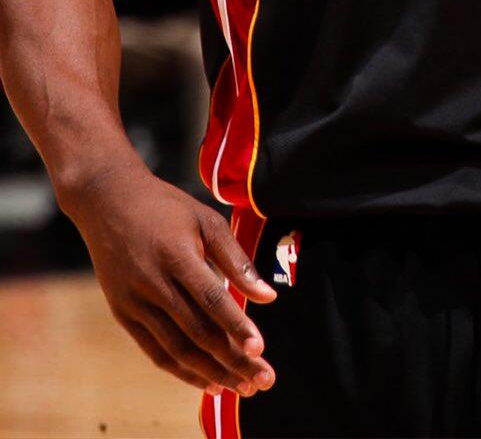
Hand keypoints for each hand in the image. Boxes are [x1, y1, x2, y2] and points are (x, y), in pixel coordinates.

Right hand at [70, 163, 277, 397]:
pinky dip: (181, 370)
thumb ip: (236, 259)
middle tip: (261, 380)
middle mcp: (153, 283)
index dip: (237, 326)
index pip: (212, 299)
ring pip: (177, 349)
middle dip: (232, 360)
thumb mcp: (205, 219)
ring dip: (211, 372)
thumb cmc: (164, 207)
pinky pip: (155, 351)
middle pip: (198, 332)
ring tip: (240, 386)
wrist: (107, 200)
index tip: (259, 349)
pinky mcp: (123, 313)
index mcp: (176, 255)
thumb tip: (267, 296)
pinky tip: (206, 380)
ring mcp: (134, 301)